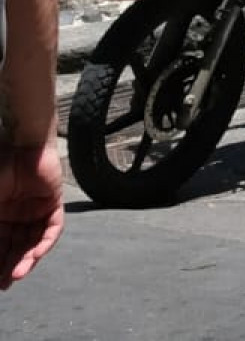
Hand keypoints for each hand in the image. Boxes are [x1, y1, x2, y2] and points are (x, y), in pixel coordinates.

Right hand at [0, 142, 64, 289]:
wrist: (19, 146)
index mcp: (0, 217)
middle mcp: (18, 217)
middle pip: (16, 248)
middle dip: (10, 267)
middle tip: (5, 284)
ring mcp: (36, 211)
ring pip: (34, 242)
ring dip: (27, 259)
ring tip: (18, 274)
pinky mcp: (53, 203)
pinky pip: (52, 228)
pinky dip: (45, 242)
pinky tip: (36, 256)